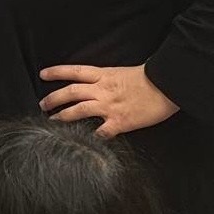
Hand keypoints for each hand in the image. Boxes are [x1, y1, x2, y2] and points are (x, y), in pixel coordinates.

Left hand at [39, 63, 178, 137]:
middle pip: (70, 92)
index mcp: (104, 75)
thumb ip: (108, 78)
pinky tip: (83, 142)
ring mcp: (109, 106)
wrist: (170, 84)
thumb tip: (98, 82)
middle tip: (42, 104)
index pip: (74, 71)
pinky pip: (101, 132)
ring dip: (62, 116)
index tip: (43, 74)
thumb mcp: (123, 72)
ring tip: (52, 120)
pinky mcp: (120, 121)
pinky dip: (91, 137)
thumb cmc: (152, 77)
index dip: (57, 72)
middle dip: (53, 98)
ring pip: (78, 110)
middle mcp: (102, 90)